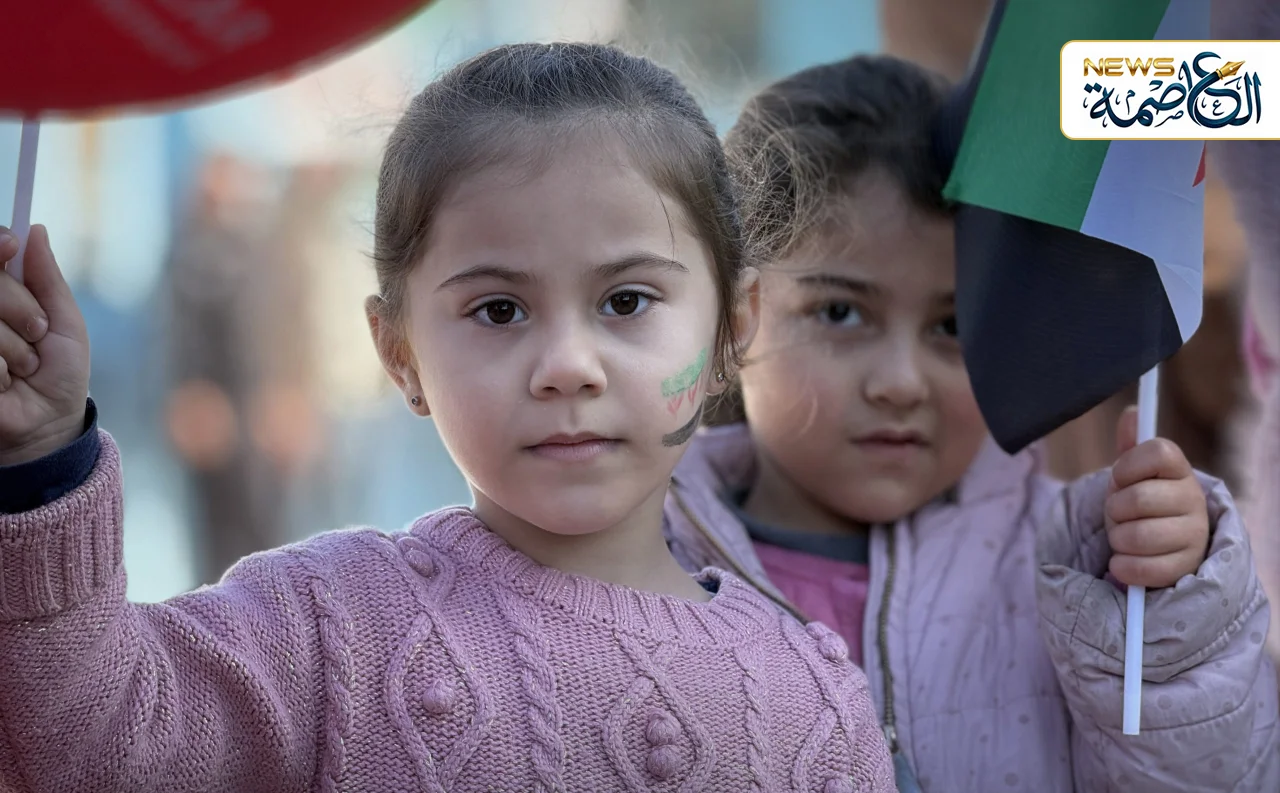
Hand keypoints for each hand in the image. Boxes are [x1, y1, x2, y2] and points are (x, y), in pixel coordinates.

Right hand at [0, 225, 89, 465]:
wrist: (48, 423)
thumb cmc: (58, 372)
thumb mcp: (64, 322)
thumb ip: (47, 279)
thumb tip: (36, 230)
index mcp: (0, 290)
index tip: (10, 244)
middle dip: (22, 308)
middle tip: (38, 334)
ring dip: (14, 348)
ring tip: (22, 367)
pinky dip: (0, 371)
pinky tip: (4, 383)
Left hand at [1104, 406, 1209, 588]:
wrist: (1159, 547)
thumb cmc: (1141, 505)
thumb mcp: (1133, 474)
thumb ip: (1131, 446)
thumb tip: (1131, 412)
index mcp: (1180, 470)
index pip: (1159, 452)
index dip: (1128, 465)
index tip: (1120, 478)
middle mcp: (1194, 500)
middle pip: (1139, 498)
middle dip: (1114, 508)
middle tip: (1118, 513)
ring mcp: (1193, 535)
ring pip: (1137, 535)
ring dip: (1117, 538)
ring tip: (1123, 536)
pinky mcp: (1184, 568)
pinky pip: (1142, 568)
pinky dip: (1122, 566)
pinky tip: (1123, 561)